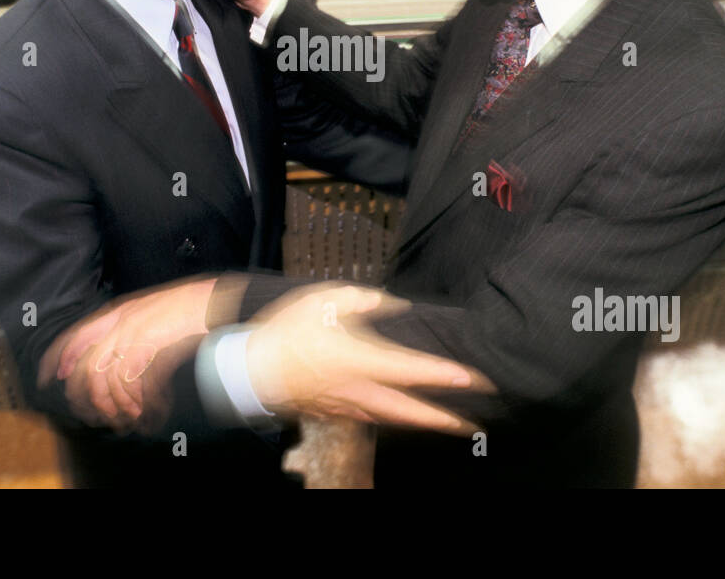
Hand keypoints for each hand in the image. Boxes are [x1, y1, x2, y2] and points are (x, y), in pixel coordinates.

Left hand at [37, 277, 215, 432]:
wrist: (214, 301)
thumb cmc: (190, 306)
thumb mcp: (150, 311)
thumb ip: (128, 326)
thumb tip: (115, 356)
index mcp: (118, 311)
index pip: (74, 335)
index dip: (58, 357)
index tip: (50, 375)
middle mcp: (119, 322)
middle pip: (83, 362)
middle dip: (82, 393)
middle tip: (89, 412)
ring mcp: (130, 333)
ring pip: (101, 376)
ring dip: (109, 403)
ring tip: (120, 416)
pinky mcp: (145, 347)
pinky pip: (124, 381)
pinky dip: (130, 400)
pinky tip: (139, 408)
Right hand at [245, 284, 489, 433]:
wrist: (250, 368)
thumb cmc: (286, 331)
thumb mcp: (325, 299)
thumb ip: (364, 300)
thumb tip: (392, 302)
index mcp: (360, 359)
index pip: (414, 370)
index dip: (445, 376)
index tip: (474, 379)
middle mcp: (359, 389)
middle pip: (410, 412)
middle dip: (444, 420)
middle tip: (470, 424)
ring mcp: (347, 406)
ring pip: (393, 419)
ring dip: (422, 423)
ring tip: (446, 424)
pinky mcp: (334, 412)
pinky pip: (372, 418)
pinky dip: (394, 419)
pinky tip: (400, 415)